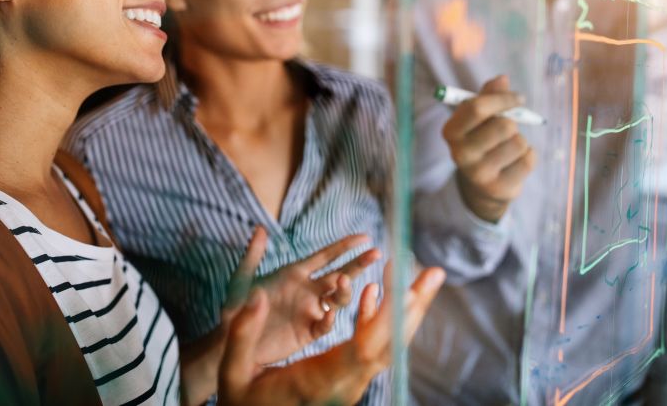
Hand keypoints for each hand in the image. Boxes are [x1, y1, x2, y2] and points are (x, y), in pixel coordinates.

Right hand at [217, 261, 445, 405]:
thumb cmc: (240, 403)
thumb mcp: (232, 372)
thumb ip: (242, 334)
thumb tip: (257, 296)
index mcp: (319, 383)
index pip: (361, 350)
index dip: (381, 319)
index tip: (390, 286)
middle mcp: (343, 386)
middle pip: (389, 346)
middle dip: (412, 307)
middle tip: (435, 273)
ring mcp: (349, 384)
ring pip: (388, 347)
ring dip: (406, 310)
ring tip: (426, 277)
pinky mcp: (346, 379)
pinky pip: (372, 348)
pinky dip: (379, 319)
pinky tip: (375, 293)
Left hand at [223, 227, 380, 365]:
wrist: (232, 341)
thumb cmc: (236, 308)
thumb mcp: (241, 280)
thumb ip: (252, 255)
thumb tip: (259, 228)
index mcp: (295, 273)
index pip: (326, 256)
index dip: (345, 246)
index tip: (364, 237)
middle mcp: (308, 290)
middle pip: (339, 274)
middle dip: (358, 264)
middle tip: (376, 254)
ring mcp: (309, 311)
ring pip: (337, 299)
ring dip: (344, 290)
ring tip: (342, 282)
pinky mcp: (306, 332)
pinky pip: (324, 325)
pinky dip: (329, 320)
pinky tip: (328, 315)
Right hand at [441, 74, 535, 221]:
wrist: (481, 186)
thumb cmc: (482, 140)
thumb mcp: (479, 117)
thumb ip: (488, 95)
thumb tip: (502, 78)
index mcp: (451, 131)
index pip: (477, 107)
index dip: (503, 99)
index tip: (519, 98)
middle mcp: (460, 154)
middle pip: (504, 126)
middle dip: (513, 123)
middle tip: (510, 127)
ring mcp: (478, 174)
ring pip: (519, 142)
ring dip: (520, 140)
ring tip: (509, 147)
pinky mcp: (498, 188)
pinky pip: (528, 160)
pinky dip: (529, 155)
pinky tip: (516, 161)